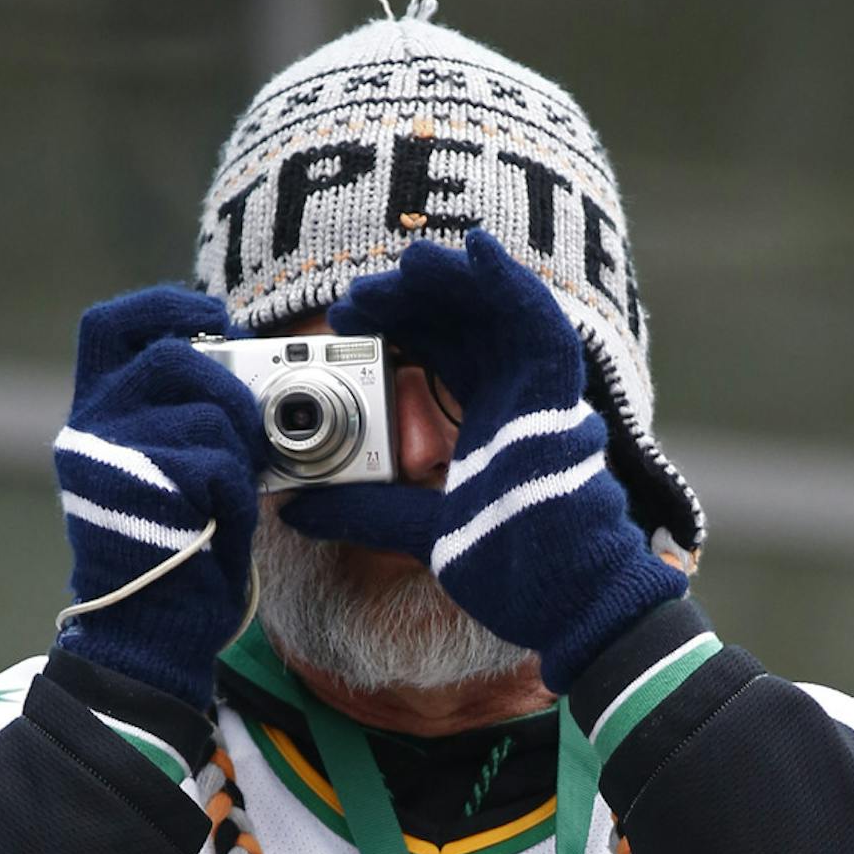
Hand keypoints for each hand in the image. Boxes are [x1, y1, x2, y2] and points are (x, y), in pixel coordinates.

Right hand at [55, 285, 267, 714]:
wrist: (151, 632)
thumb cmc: (173, 555)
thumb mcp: (170, 471)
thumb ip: (181, 416)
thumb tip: (238, 371)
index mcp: (94, 415)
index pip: (109, 326)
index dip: (163, 306)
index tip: (213, 317)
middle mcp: (91, 427)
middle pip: (169, 356)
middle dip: (226, 384)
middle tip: (249, 425)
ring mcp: (112, 456)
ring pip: (203, 407)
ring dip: (239, 444)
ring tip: (232, 486)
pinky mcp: (146, 488)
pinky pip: (218, 460)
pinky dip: (237, 489)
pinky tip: (222, 519)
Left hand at [279, 232, 684, 695]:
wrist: (559, 600)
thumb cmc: (507, 569)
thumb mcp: (414, 530)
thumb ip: (361, 513)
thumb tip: (295, 510)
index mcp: (483, 419)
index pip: (436, 349)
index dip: (392, 323)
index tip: (346, 318)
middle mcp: (510, 397)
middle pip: (460, 320)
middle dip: (410, 296)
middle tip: (360, 293)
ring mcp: (537, 392)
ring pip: (496, 310)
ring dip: (452, 279)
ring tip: (410, 263)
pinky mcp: (559, 394)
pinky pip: (541, 322)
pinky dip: (513, 284)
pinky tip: (480, 252)